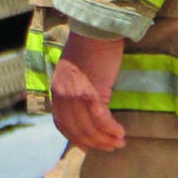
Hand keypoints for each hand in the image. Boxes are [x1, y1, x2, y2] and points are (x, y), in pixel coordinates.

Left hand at [50, 31, 126, 152]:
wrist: (95, 30)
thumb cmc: (90, 49)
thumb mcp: (76, 74)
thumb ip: (77, 92)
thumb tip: (89, 111)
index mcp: (57, 91)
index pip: (63, 124)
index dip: (77, 138)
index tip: (91, 146)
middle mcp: (62, 96)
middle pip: (77, 130)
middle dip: (95, 143)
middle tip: (111, 146)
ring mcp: (74, 95)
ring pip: (89, 128)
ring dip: (105, 139)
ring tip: (119, 142)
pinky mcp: (90, 91)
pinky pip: (101, 119)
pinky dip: (111, 129)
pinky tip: (120, 132)